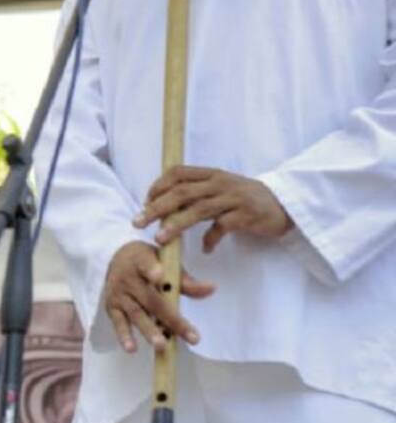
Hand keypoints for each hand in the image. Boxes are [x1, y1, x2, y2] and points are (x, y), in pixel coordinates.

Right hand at [103, 240, 214, 353]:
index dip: (152, 269)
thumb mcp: (164, 263)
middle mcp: (127, 277)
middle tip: (190, 337)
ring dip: (149, 330)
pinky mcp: (111, 307)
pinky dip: (124, 336)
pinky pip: (119, 323)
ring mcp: (118, 293)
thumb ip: (184, 280)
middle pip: (151, 299)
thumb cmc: (147, 262)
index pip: (145, 263)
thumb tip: (211, 288)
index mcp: (141, 260)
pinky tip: (131, 349)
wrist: (115, 259)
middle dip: (170, 319)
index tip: (160, 275)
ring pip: (136, 313)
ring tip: (161, 345)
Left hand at [134, 165, 292, 252]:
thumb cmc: (243, 198)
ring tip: (160, 239)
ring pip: (198, 209)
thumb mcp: (219, 188)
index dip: (157, 186)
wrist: (283, 203)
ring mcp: (233, 197)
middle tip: (138, 222)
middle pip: (181, 192)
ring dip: (176, 224)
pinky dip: (210, 238)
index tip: (144, 203)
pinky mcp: (247, 214)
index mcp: (210, 174)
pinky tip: (205, 249)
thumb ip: (195, 192)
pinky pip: (222, 226)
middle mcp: (219, 182)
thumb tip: (162, 203)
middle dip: (157, 207)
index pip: (177, 173)